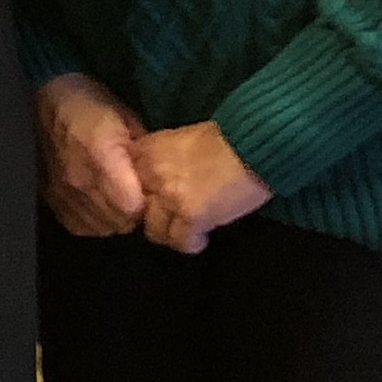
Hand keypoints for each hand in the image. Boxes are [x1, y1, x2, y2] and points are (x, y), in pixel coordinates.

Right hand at [34, 72, 148, 236]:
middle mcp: (79, 181)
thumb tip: (157, 181)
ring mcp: (62, 193)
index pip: (133, 206)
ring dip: (114, 218)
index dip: (147, 202)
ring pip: (101, 227)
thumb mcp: (127, 119)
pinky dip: (93, 220)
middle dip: (134, 212)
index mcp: (102, 156)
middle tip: (137, 193)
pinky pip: (80, 226)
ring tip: (118, 199)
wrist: (45, 99)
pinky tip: (98, 206)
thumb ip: (142, 154)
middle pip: (119, 221)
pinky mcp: (50, 199)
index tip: (150, 190)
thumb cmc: (91, 104)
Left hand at [131, 120, 270, 254]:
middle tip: (172, 219)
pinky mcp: (191, 216)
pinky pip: (181, 242)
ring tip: (188, 230)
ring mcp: (170, 196)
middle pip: (136, 209)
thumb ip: (162, 159)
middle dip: (153, 215)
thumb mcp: (182, 140)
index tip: (153, 201)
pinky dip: (192, 243)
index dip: (139, 196)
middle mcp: (152, 174)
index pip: (122, 184)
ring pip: (155, 230)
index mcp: (147, 151)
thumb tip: (154, 181)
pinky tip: (201, 238)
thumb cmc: (227, 139)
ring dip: (171, 232)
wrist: (258, 144)